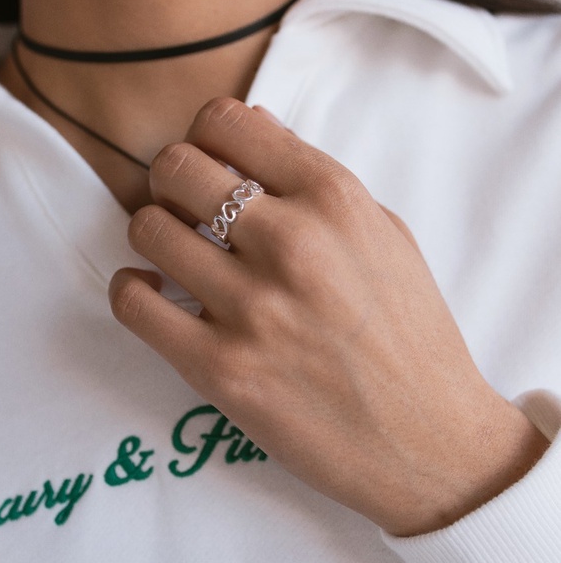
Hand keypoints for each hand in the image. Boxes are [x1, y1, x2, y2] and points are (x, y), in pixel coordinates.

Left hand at [109, 98, 548, 535]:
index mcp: (334, 198)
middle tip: (183, 205)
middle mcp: (291, 241)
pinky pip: (132, 303)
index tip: (209, 159)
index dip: (205, 134)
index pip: (226, 120)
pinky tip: (154, 295)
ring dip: (154, 234)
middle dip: (170, 180)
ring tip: (176, 255)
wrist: (429, 442)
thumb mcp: (384, 233)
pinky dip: (131, 291)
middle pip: (175, 166)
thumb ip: (313, 179)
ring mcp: (253, 306)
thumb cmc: (411, 334)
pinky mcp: (221, 368)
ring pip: (147, 228)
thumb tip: (250, 123)